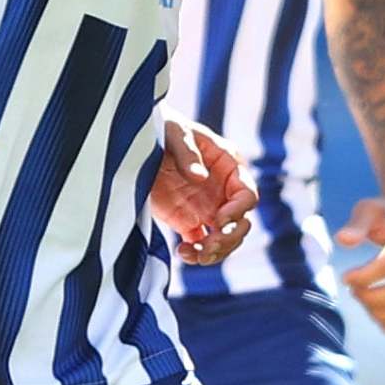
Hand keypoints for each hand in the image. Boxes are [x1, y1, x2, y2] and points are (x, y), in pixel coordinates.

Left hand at [152, 117, 258, 265]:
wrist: (137, 140)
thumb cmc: (164, 128)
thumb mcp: (176, 133)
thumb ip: (188, 154)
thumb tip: (200, 178)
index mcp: (229, 166)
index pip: (247, 195)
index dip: (239, 211)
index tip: (220, 221)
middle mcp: (223, 190)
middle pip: (241, 223)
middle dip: (230, 238)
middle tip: (209, 246)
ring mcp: (207, 208)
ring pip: (224, 238)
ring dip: (216, 252)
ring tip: (196, 256)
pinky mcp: (187, 220)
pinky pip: (200, 243)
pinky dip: (196, 254)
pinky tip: (183, 253)